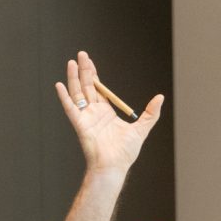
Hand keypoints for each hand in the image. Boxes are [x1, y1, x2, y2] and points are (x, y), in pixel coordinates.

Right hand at [54, 51, 164, 174]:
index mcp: (106, 113)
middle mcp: (94, 113)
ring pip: (78, 93)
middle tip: (81, 54)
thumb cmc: (125, 152)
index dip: (94, 75)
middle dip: (84, 70)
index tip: (90, 62)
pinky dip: (64, 97)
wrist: (115, 167)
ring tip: (72, 62)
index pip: (98, 89)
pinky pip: (70, 108)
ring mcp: (86, 118)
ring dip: (74, 78)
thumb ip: (151, 113)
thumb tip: (160, 97)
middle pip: (87, 87)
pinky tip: (59, 85)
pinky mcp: (80, 125)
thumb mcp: (141, 129)